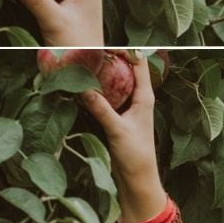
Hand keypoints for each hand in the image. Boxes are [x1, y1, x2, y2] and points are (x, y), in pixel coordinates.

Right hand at [78, 52, 166, 222]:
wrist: (138, 180)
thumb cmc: (135, 156)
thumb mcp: (117, 130)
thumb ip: (101, 109)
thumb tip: (82, 88)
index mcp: (144, 97)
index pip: (138, 62)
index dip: (123, 49)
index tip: (103, 42)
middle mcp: (137, 98)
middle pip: (124, 68)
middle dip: (107, 57)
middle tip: (85, 47)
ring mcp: (127, 107)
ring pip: (114, 81)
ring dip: (100, 72)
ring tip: (79, 60)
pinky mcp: (118, 116)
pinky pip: (106, 95)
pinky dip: (96, 87)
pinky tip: (79, 84)